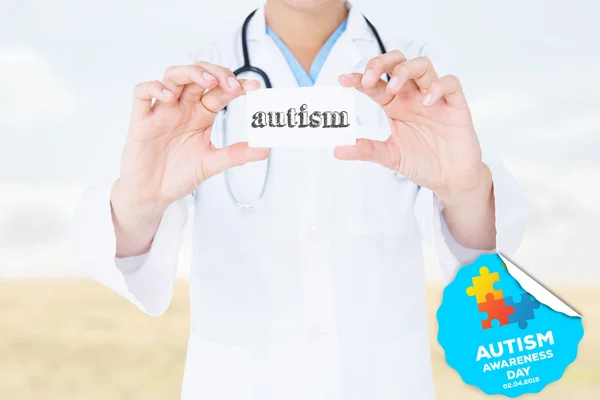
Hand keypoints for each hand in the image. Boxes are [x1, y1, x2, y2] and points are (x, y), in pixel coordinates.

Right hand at [111, 63, 267, 255]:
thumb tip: (265, 150)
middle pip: (198, 75)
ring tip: (207, 81)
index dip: (237, 84)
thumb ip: (236, 154)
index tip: (255, 87)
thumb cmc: (179, 175)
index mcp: (201, 115)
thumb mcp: (212, 163)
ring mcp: (162, 111)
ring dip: (191, 72)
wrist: (152, 195)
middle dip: (216, 73)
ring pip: (173, 76)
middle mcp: (183, 107)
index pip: (220, 91)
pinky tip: (169, 96)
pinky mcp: (141, 120)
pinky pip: (142, 93)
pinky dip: (154, 88)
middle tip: (232, 84)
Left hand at [336, 51, 486, 202]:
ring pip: (422, 65)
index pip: (375, 83)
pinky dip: (437, 87)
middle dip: (381, 64)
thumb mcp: (390, 157)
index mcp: (395, 104)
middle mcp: (413, 96)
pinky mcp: (456, 106)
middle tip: (368, 79)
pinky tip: (426, 102)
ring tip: (393, 88)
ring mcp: (435, 98)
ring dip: (405, 71)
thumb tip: (337, 150)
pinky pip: (450, 84)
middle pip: (397, 62)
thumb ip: (366, 150)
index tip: (343, 80)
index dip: (359, 77)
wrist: (451, 179)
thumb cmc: (422, 163)